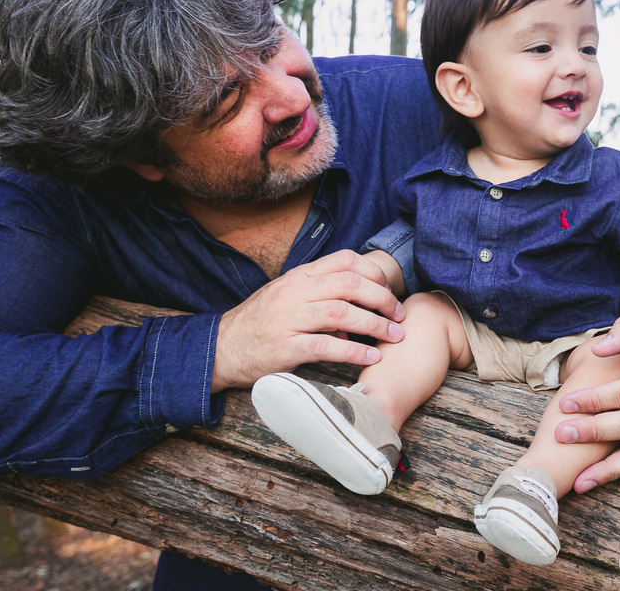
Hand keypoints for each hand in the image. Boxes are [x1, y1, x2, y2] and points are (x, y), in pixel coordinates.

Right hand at [211, 250, 405, 391]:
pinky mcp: (284, 348)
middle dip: (382, 298)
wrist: (220, 349)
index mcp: (298, 276)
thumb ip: (322, 295)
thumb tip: (359, 310)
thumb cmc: (261, 323)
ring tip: (394, 336)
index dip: (374, 272)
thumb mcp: (288, 297)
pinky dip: (354, 352)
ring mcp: (287, 320)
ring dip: (375, 325)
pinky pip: (326, 347)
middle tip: (400, 314)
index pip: (345, 260)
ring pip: (342, 314)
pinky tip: (371, 358)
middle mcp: (294, 292)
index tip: (389, 289)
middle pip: (350, 284)